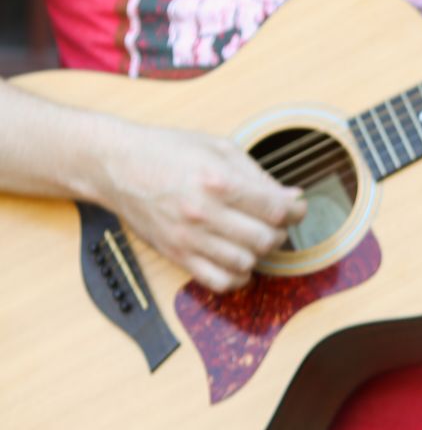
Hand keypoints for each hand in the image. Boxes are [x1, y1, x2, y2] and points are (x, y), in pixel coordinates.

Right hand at [101, 120, 304, 292]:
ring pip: (245, 263)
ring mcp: (188, 238)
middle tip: (275, 221)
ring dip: (259, 253)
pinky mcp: (176, 254)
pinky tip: (239, 261)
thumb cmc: (168, 151)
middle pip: (265, 239)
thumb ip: (258, 175)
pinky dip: (237, 277)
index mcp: (218, 181)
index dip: (295, 211)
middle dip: (280, 231)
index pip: (275, 209)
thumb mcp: (218, 148)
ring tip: (255, 238)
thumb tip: (292, 198)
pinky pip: (218, 281)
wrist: (117, 165)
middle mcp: (203, 213)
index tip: (296, 208)